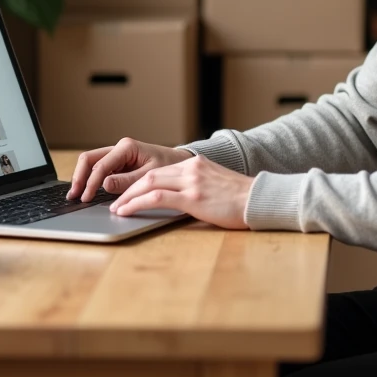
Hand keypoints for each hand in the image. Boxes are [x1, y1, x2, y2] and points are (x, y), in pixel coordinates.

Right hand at [66, 137, 194, 201]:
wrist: (179, 162)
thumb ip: (127, 181)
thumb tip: (104, 184)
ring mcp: (117, 155)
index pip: (101, 165)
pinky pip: (99, 169)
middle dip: (79, 177)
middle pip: (89, 159)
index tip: (86, 198)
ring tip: (75, 194)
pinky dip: (90, 179)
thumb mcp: (150, 176)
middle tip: (73, 195)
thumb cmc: (169, 166)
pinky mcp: (118, 163)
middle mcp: (119, 148)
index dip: (91, 182)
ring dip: (82, 178)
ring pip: (91, 163)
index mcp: (127, 147)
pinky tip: (85, 191)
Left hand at [108, 152, 252, 229]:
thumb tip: (180, 198)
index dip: (140, 183)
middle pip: (149, 175)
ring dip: (128, 197)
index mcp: (196, 164)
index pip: (160, 171)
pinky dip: (136, 203)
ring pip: (148, 184)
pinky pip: (156, 198)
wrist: (260, 200)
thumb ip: (198, 186)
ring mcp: (191, 181)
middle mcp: (191, 168)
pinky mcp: (193, 197)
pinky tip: (127, 212)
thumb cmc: (243, 199)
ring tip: (117, 209)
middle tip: (115, 202)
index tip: (129, 193)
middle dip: (129, 189)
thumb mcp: (217, 184)